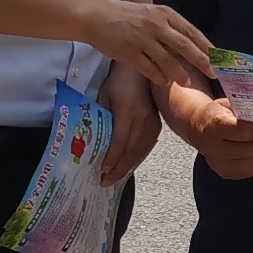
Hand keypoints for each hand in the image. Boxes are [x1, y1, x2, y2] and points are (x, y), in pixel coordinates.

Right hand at [78, 0, 212, 97]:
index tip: (219, 58)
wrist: (96, 16)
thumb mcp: (150, 13)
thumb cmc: (126, 15)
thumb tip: (190, 43)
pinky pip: (149, 69)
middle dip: (202, 61)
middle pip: (184, 46)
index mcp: (164, 14)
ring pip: (168, 61)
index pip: (191, 31)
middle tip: (214, 73)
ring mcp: (142, 40)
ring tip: (188, 82)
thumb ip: (169, 26)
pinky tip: (164, 82)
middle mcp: (155, 25)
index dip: (206, 46)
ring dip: (180, 73)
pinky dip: (159, 77)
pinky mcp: (129, 53)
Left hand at [103, 63, 161, 182]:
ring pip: (141, 152)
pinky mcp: (158, 124)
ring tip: (115, 176)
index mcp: (128, 113)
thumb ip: (102, 118)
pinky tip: (128, 163)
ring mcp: (152, 123)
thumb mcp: (105, 97)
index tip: (102, 171)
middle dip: (118, 170)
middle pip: (131, 152)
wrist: (141, 71)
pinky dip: (137, 158)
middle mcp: (142, 121)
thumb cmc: (119, 81)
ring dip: (128, 167)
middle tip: (106, 182)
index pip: (120, 143)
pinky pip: (147, 146)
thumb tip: (95, 139)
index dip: (111, 159)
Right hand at [164, 81, 252, 179]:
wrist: (198, 127)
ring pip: (252, 161)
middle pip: (250, 148)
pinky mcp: (224, 172)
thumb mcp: (228, 103)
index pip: (244, 131)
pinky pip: (250, 170)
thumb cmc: (216, 114)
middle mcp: (213, 147)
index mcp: (214, 126)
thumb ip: (246, 109)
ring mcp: (218, 163)